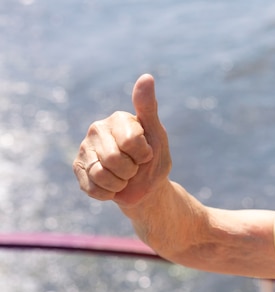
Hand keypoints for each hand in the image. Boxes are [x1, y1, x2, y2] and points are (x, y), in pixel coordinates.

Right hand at [73, 74, 171, 207]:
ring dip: (120, 183)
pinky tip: (113, 186)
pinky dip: (109, 193)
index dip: (144, 155)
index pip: (131, 142)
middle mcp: (97, 129)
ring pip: (102, 175)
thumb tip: (146, 77)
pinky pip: (93, 187)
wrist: (145, 187)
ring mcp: (84, 148)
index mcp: (117, 119)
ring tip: (124, 176)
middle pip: (114, 160)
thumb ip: (148, 108)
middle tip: (134, 167)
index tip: (146, 154)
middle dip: (131, 171)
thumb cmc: (153, 159)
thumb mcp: (157, 135)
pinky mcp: (78, 168)